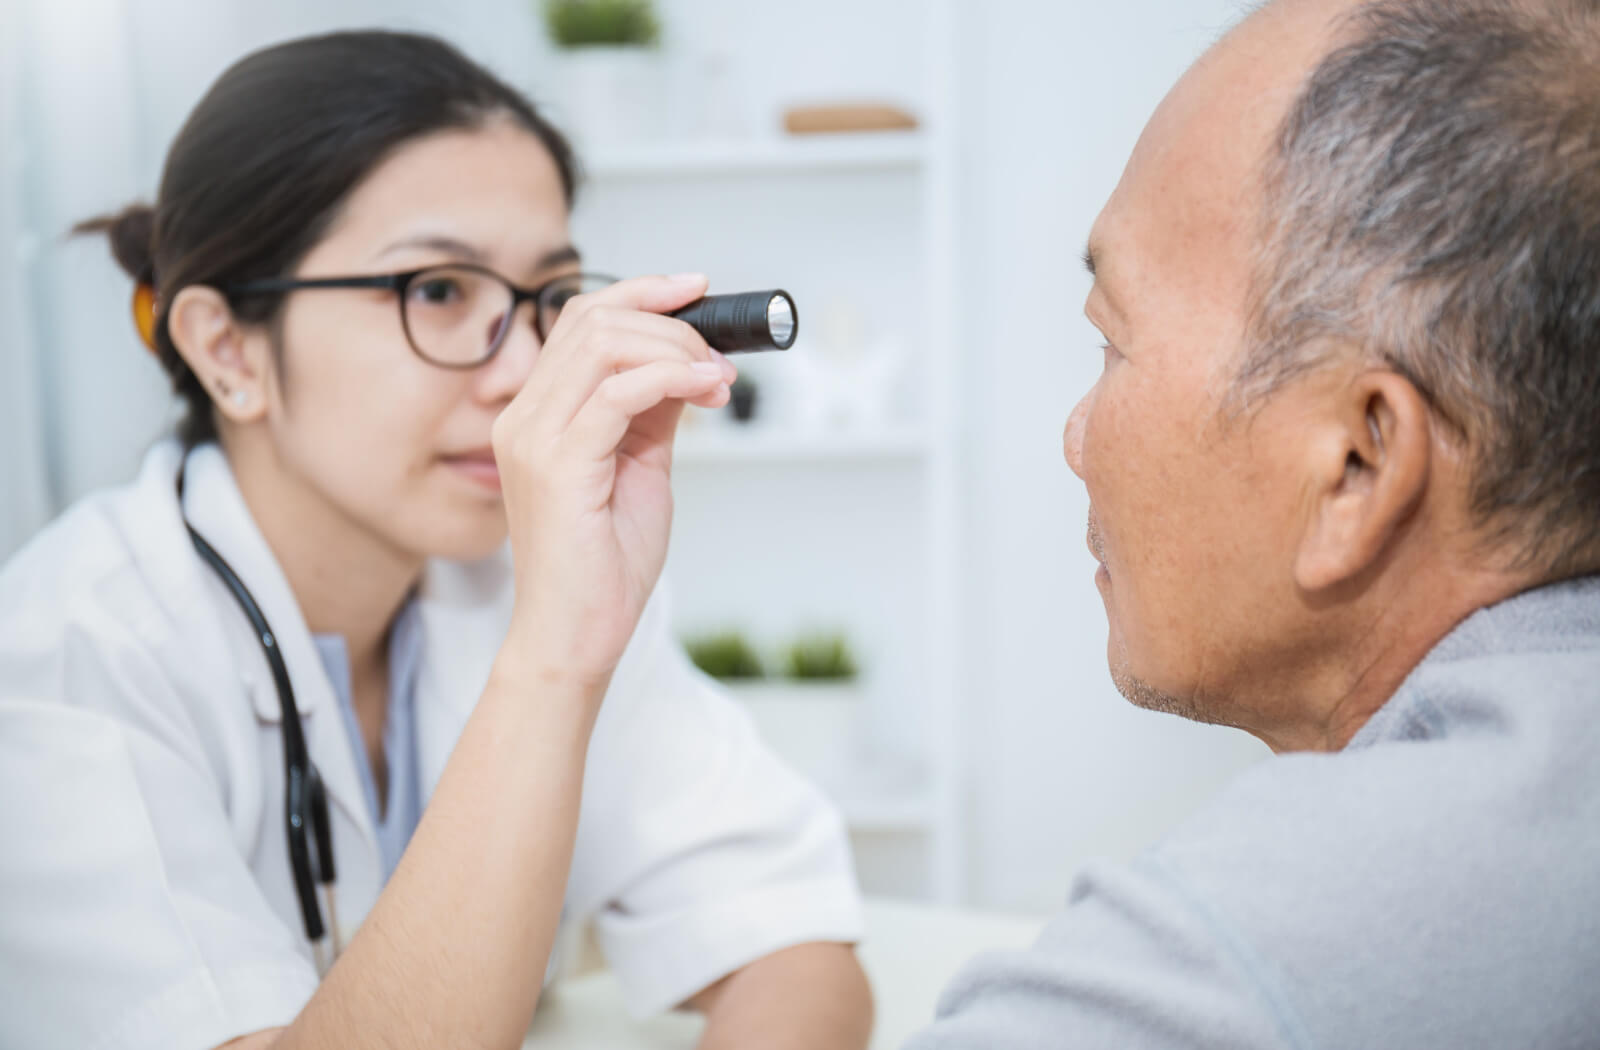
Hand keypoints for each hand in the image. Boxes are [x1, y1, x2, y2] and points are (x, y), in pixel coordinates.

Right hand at [492, 273, 735, 688]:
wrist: (578, 635)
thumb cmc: (604, 563)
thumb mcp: (640, 466)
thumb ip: (654, 411)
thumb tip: (689, 363)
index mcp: (539, 413)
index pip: (581, 319)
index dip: (642, 293)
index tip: (697, 291)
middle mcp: (526, 417)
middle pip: (594, 318)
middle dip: (671, 322)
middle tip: (720, 358)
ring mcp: (535, 438)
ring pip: (605, 344)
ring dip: (677, 349)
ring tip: (717, 382)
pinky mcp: (558, 465)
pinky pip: (617, 392)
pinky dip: (671, 378)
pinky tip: (705, 390)